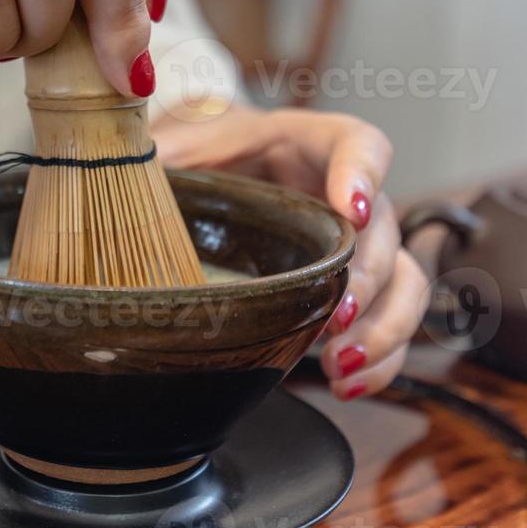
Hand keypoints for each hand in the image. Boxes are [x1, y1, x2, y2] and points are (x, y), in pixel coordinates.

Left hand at [152, 106, 428, 399]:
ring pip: (406, 281)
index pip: (358, 143)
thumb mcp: (179, 147)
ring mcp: (359, 244)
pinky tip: (347, 384)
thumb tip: (120, 166)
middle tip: (337, 316)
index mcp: (306, 144)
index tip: (353, 210)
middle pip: (385, 229)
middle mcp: (346, 192)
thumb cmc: (201, 157)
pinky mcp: (357, 288)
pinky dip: (381, 359)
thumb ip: (161, 154)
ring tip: (341, 364)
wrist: (210, 177)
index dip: (365, 172)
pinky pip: (392, 323)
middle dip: (370, 278)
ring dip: (385, 328)